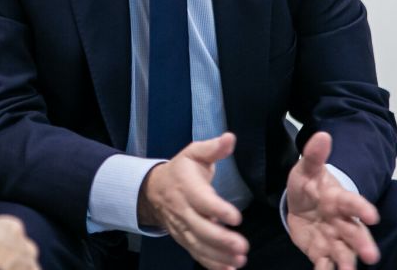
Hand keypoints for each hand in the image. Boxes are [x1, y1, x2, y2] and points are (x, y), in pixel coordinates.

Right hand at [138, 133, 248, 269]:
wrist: (153, 189)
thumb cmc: (181, 170)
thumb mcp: (194, 154)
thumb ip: (213, 148)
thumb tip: (230, 138)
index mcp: (187, 187)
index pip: (202, 200)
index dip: (218, 210)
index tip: (236, 217)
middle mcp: (183, 210)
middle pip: (200, 227)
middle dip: (221, 239)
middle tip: (242, 246)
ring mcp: (182, 227)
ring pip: (198, 244)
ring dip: (218, 255)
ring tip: (240, 260)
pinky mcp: (184, 239)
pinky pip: (196, 254)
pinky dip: (211, 264)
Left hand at [286, 132, 380, 269]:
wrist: (302, 202)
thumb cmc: (309, 184)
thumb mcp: (307, 168)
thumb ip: (314, 155)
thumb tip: (322, 135)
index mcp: (339, 199)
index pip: (353, 203)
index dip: (363, 208)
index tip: (373, 216)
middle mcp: (342, 222)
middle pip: (355, 233)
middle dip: (362, 244)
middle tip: (371, 256)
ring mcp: (333, 239)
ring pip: (344, 253)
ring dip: (347, 264)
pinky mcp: (321, 252)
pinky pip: (325, 264)